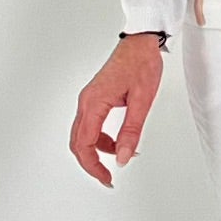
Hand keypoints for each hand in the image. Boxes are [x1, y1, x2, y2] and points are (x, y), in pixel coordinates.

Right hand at [69, 34, 164, 186]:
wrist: (141, 42)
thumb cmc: (141, 64)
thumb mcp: (142, 102)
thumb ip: (131, 132)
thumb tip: (123, 157)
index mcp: (94, 103)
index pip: (85, 144)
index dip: (93, 166)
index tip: (107, 178)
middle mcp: (86, 101)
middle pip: (78, 142)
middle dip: (91, 164)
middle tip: (107, 178)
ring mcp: (89, 99)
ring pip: (83, 134)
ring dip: (97, 151)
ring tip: (119, 158)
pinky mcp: (95, 97)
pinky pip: (91, 125)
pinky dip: (101, 139)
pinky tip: (118, 142)